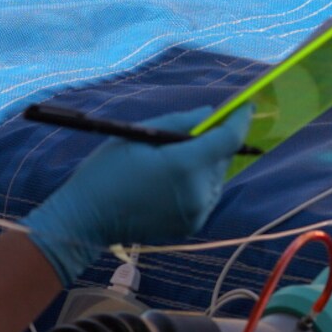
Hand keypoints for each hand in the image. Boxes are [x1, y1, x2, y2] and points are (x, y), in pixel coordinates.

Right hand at [24, 106, 251, 286]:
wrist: (87, 220)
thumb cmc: (106, 172)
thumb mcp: (138, 135)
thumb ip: (179, 122)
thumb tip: (209, 114)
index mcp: (184, 166)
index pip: (228, 139)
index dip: (239, 120)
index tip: (244, 106)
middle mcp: (198, 192)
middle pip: (223, 157)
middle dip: (214, 141)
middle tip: (192, 131)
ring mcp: (197, 212)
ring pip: (217, 177)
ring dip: (206, 163)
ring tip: (174, 158)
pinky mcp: (192, 225)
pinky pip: (207, 195)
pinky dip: (199, 183)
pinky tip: (173, 179)